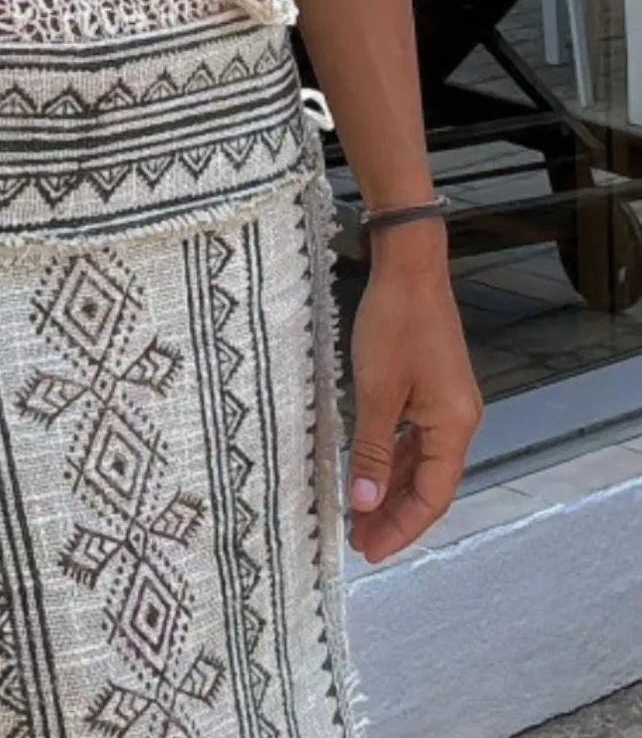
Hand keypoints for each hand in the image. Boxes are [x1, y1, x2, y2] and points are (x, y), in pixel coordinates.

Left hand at [345, 240, 482, 562]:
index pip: (432, 496)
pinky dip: (393, 460)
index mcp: (454, 426)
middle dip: (394, 514)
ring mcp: (448, 405)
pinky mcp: (434, 390)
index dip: (401, 527)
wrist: (410, 268)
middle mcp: (460, 421)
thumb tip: (364, 502)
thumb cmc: (394, 324)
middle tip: (358, 541)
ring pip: (420, 463)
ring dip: (391, 490)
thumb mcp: (377, 391)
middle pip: (429, 485)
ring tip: (358, 515)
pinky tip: (368, 473)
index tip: (368, 550)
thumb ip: (371, 450)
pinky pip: (415, 439)